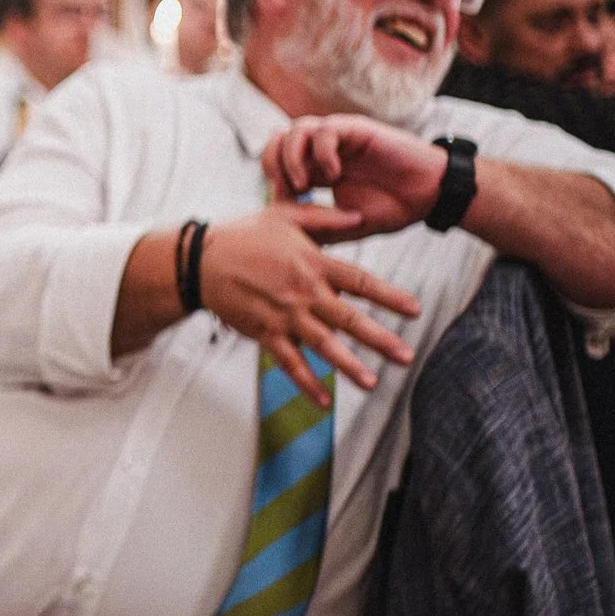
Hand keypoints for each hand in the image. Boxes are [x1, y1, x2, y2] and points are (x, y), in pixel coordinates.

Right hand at [200, 203, 420, 402]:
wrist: (199, 261)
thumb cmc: (242, 235)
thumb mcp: (284, 215)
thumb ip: (323, 218)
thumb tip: (359, 215)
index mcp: (313, 263)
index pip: (360, 282)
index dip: (389, 296)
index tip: (415, 310)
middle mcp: (303, 293)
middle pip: (349, 320)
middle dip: (380, 338)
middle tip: (406, 355)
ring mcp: (284, 316)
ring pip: (323, 345)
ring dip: (349, 366)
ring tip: (372, 382)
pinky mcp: (264, 333)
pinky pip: (290, 363)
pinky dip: (306, 382)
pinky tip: (324, 400)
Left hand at [261, 114, 448, 239]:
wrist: (429, 195)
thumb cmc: (392, 208)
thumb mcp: (346, 225)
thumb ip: (318, 228)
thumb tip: (286, 242)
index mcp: (316, 169)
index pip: (275, 163)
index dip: (272, 183)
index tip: (282, 208)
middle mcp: (323, 150)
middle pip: (277, 140)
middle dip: (273, 166)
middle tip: (286, 193)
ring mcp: (339, 137)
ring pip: (295, 130)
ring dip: (292, 159)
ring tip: (304, 186)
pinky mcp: (357, 129)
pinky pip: (326, 130)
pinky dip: (321, 152)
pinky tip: (334, 175)